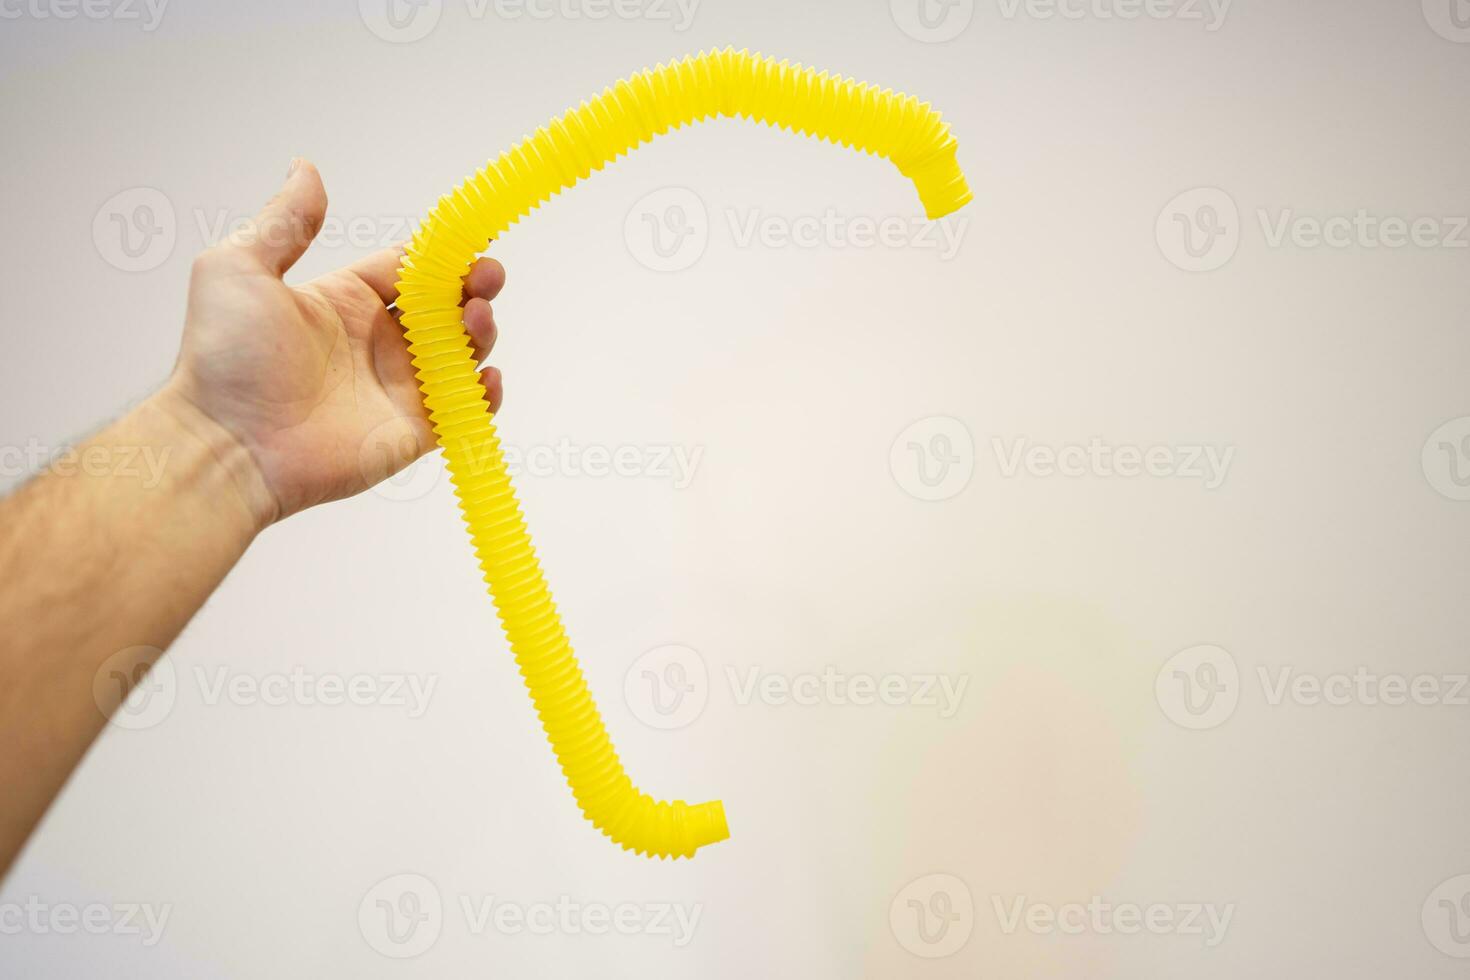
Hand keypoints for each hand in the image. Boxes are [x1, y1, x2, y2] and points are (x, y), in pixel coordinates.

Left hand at [160, 159, 504, 530]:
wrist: (227, 444)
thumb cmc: (225, 358)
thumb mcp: (240, 267)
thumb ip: (284, 221)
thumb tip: (306, 168)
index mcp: (344, 302)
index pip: (410, 269)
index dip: (443, 254)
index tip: (472, 239)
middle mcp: (376, 344)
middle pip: (446, 308)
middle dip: (474, 288)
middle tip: (486, 278)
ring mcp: (396, 390)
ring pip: (461, 354)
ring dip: (480, 332)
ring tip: (474, 320)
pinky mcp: (411, 433)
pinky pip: (463, 411)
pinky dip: (485, 395)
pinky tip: (485, 376)